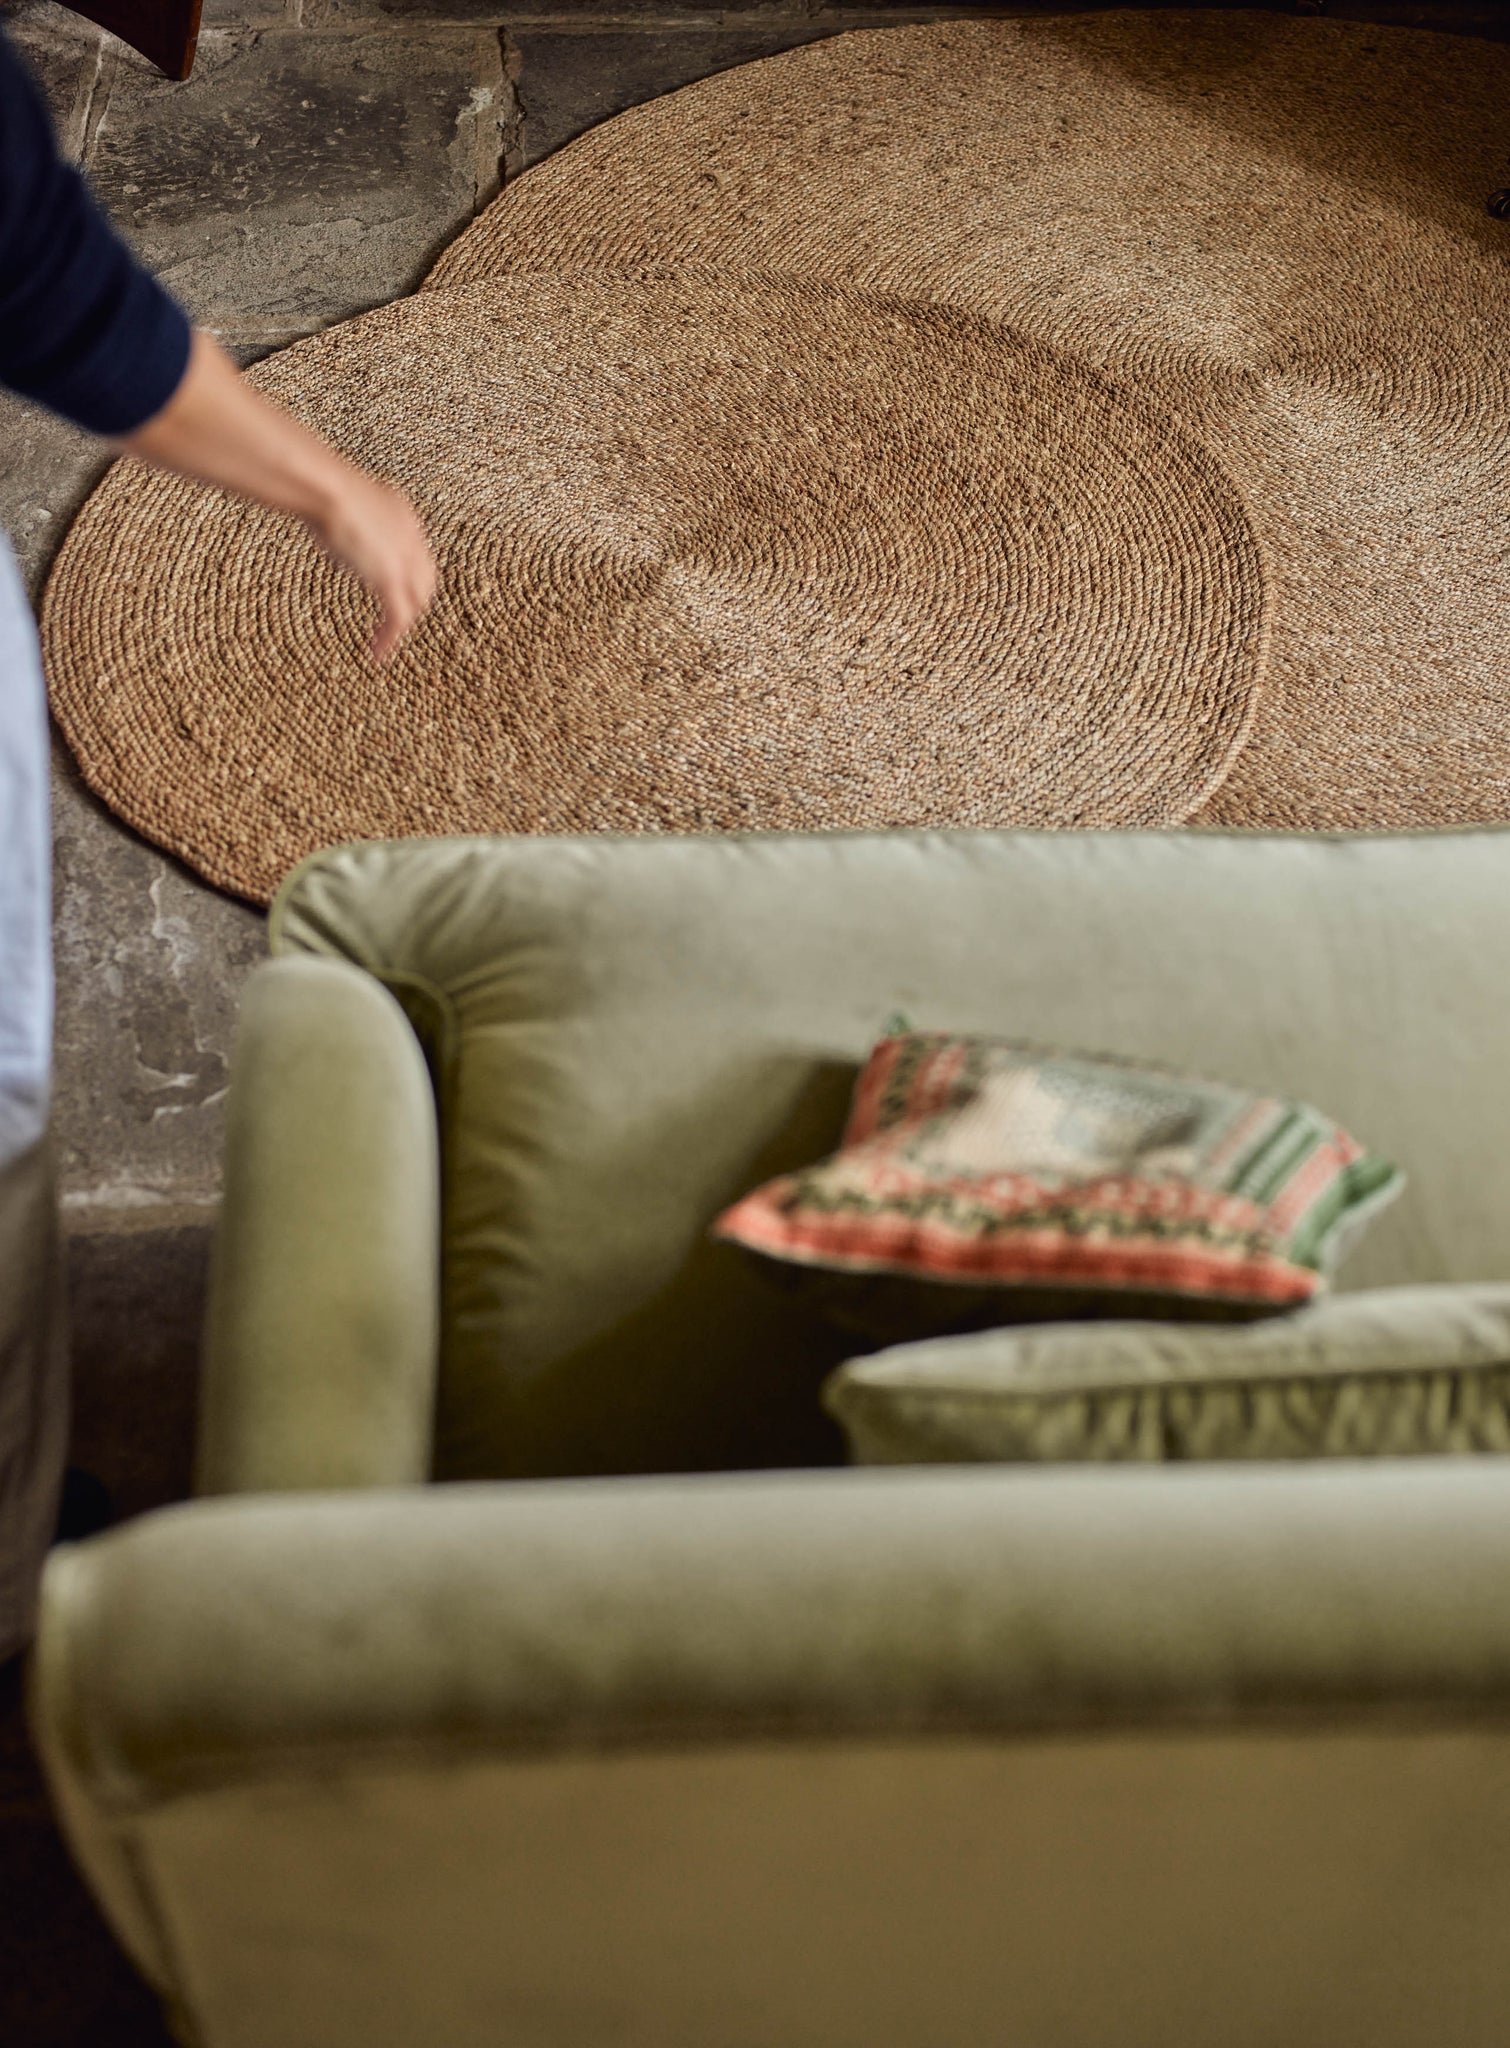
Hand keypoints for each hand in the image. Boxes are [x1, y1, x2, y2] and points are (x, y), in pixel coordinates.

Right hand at [118, 329, 438, 662]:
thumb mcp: (307, 474)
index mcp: (396, 505)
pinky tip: (377, 655)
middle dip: (413, 599)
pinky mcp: (390, 579)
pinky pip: (398, 619)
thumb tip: (247, 440)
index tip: (389, 582)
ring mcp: (402, 556)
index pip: (413, 542)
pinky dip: (389, 640)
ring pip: (416, 601)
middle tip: (393, 621)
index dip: (407, 565)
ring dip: (401, 625)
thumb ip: (290, 470)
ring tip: (384, 643)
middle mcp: (407, 531)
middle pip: (424, 575)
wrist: (312, 479)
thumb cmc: (301, 469)